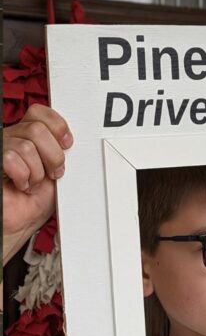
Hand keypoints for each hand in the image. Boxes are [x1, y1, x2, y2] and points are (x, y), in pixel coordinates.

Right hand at [3, 105, 72, 261]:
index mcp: (27, 136)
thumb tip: (69, 138)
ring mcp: (2, 149)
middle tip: (52, 172)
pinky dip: (22, 175)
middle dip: (52, 155)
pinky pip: (11, 157)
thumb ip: (60, 151)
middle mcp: (12, 139)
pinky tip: (21, 184)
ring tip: (32, 183)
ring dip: (36, 172)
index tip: (67, 144)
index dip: (57, 126)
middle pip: (37, 128)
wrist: (19, 223)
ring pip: (26, 145)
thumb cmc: (34, 201)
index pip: (39, 112)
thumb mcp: (56, 171)